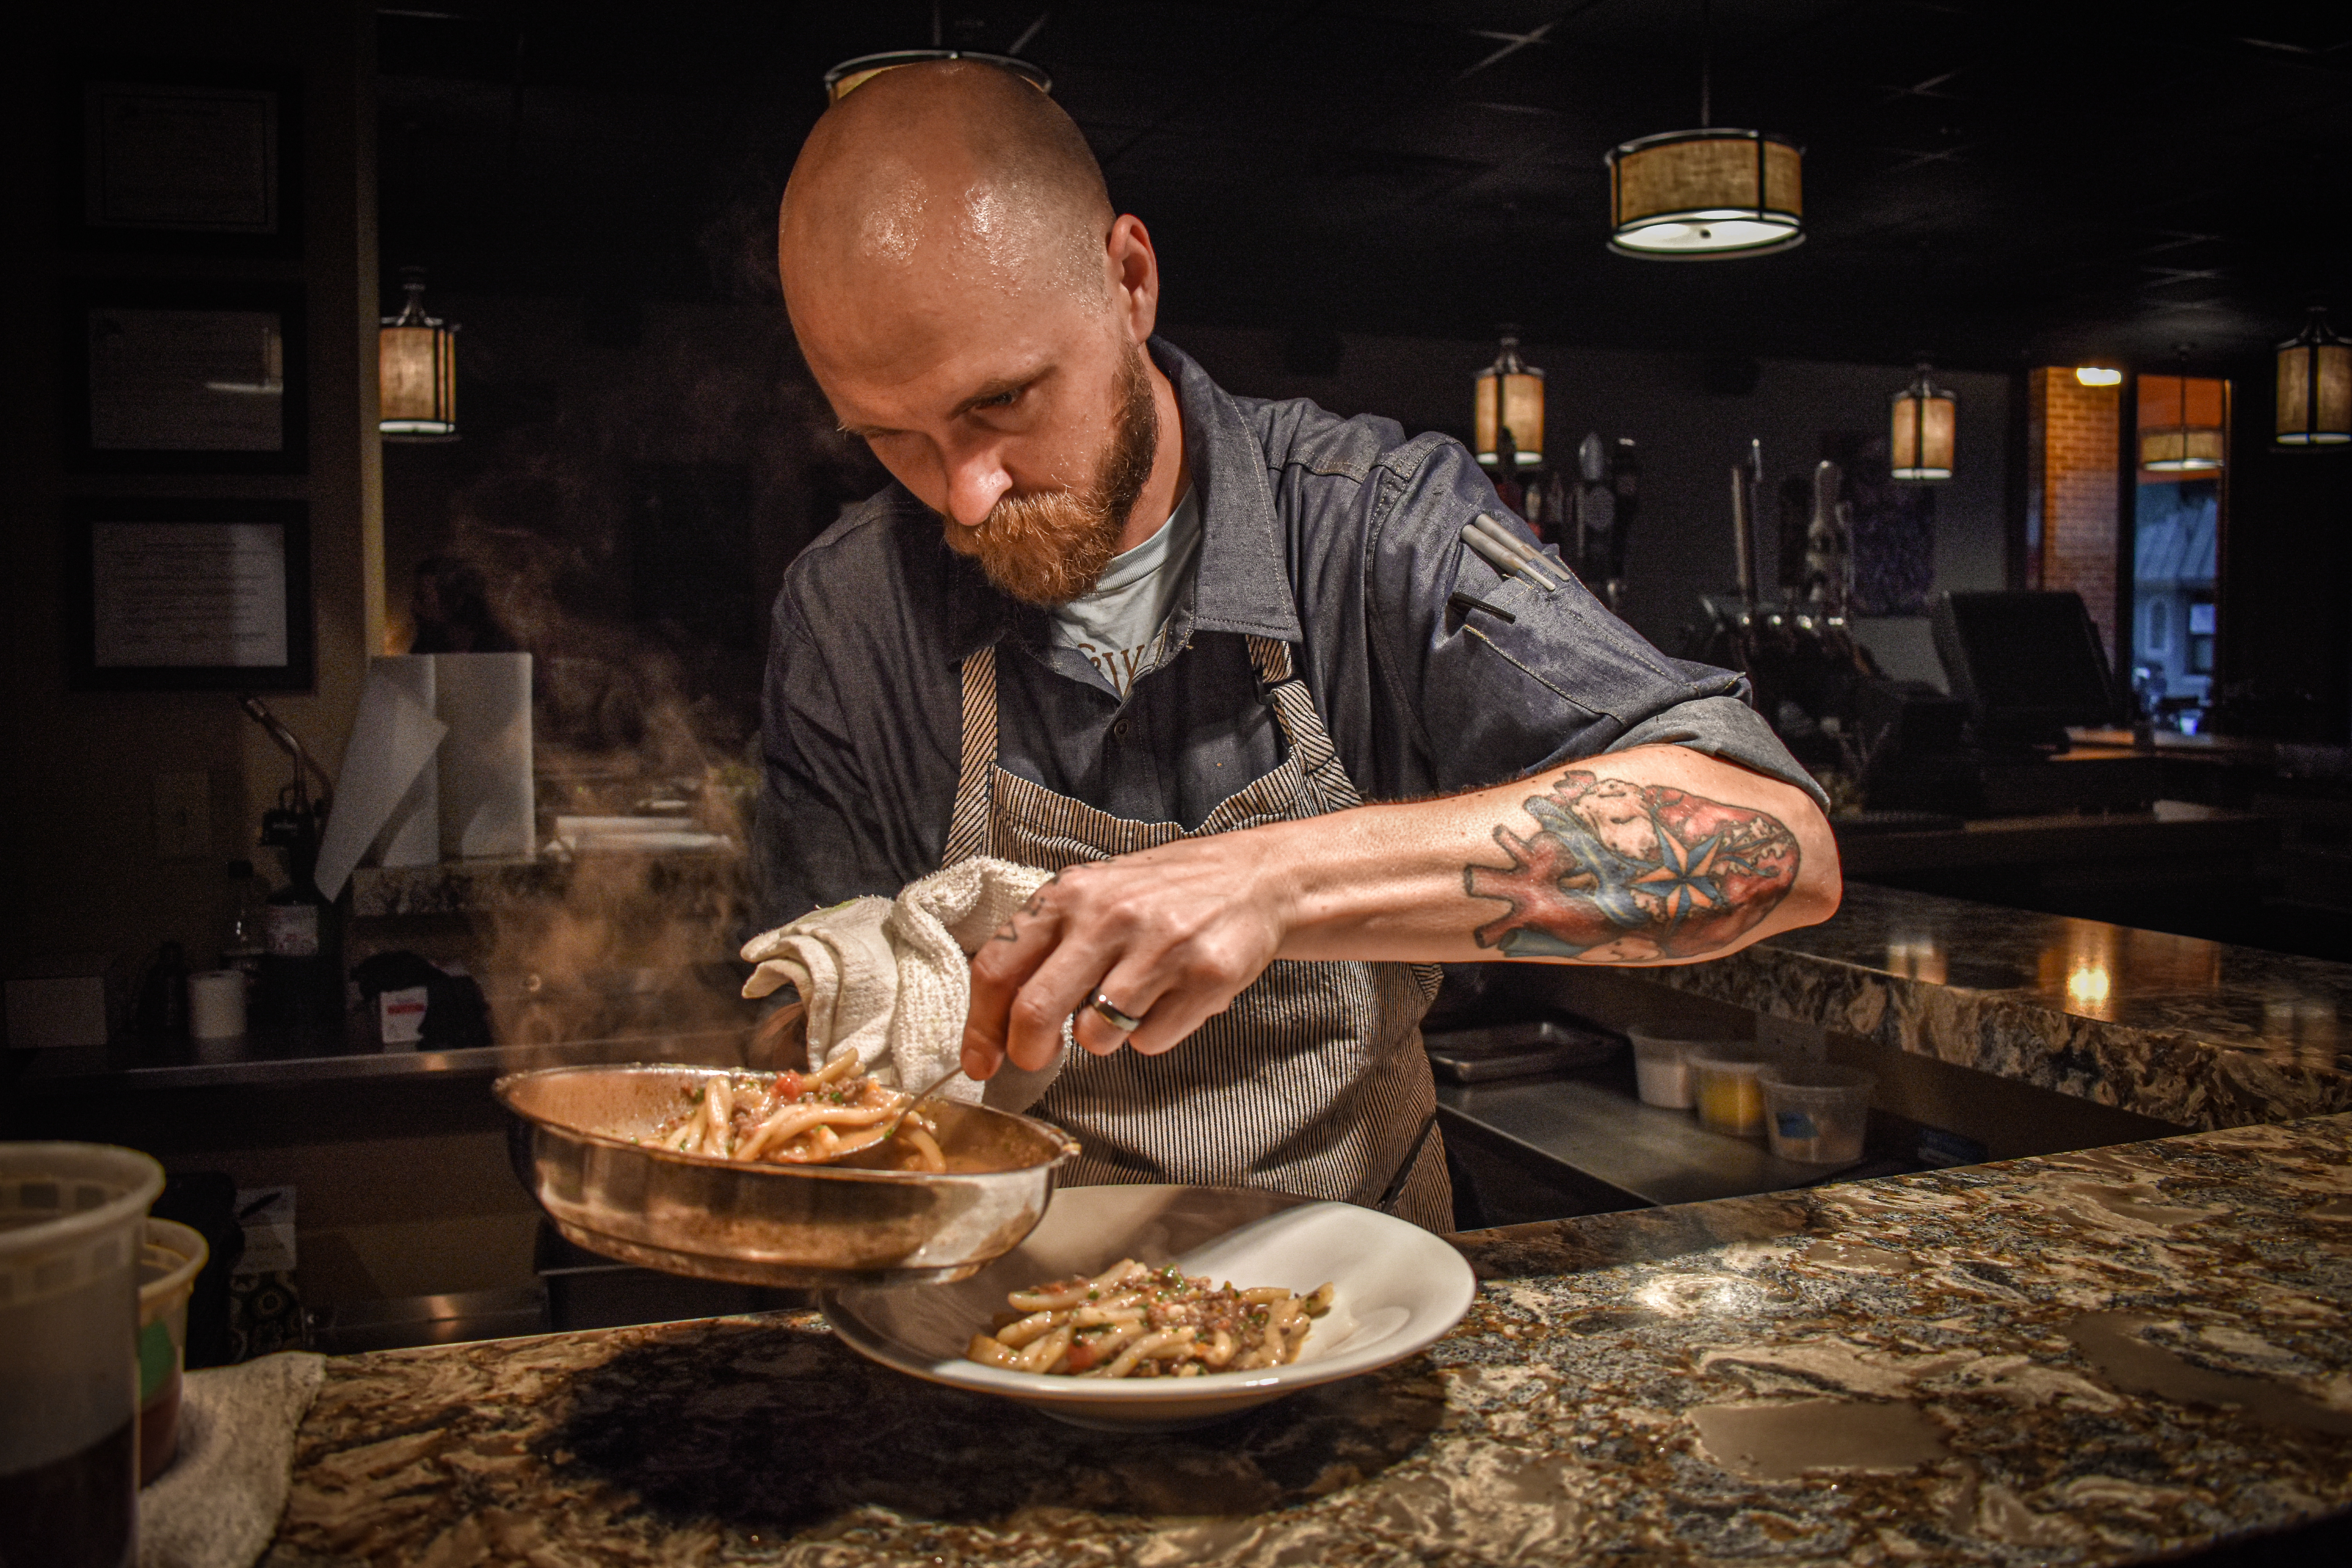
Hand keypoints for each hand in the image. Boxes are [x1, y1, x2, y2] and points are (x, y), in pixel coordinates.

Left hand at [959, 833, 1295, 1079]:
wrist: (1254, 879)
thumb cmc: (1160, 896)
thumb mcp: (1094, 896)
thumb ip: (1047, 944)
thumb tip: (999, 1020)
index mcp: (1069, 894)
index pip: (997, 967)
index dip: (980, 1026)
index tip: (978, 1063)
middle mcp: (1109, 916)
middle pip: (1035, 1009)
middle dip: (1028, 1051)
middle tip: (1037, 1059)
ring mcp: (1159, 947)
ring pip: (1096, 1035)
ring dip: (1102, 1037)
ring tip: (1127, 1002)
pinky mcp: (1204, 978)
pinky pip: (1150, 1042)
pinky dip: (1151, 1034)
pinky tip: (1169, 998)